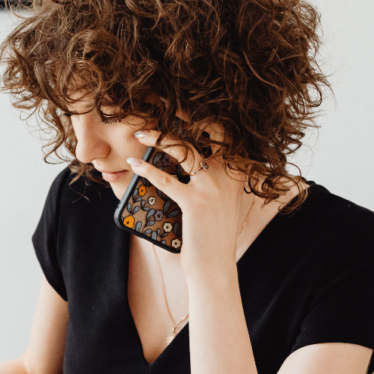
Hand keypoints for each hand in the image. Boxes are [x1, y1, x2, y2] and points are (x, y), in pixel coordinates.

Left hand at [127, 121, 252, 280]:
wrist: (215, 269)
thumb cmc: (212, 236)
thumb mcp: (223, 203)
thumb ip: (215, 180)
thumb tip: (192, 158)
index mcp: (239, 173)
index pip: (227, 134)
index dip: (208, 116)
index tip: (186, 105)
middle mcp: (231, 176)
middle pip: (210, 131)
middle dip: (187, 114)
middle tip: (164, 104)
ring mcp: (214, 189)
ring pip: (185, 150)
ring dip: (159, 137)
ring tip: (141, 131)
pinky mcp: (195, 204)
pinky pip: (167, 179)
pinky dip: (147, 169)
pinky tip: (134, 164)